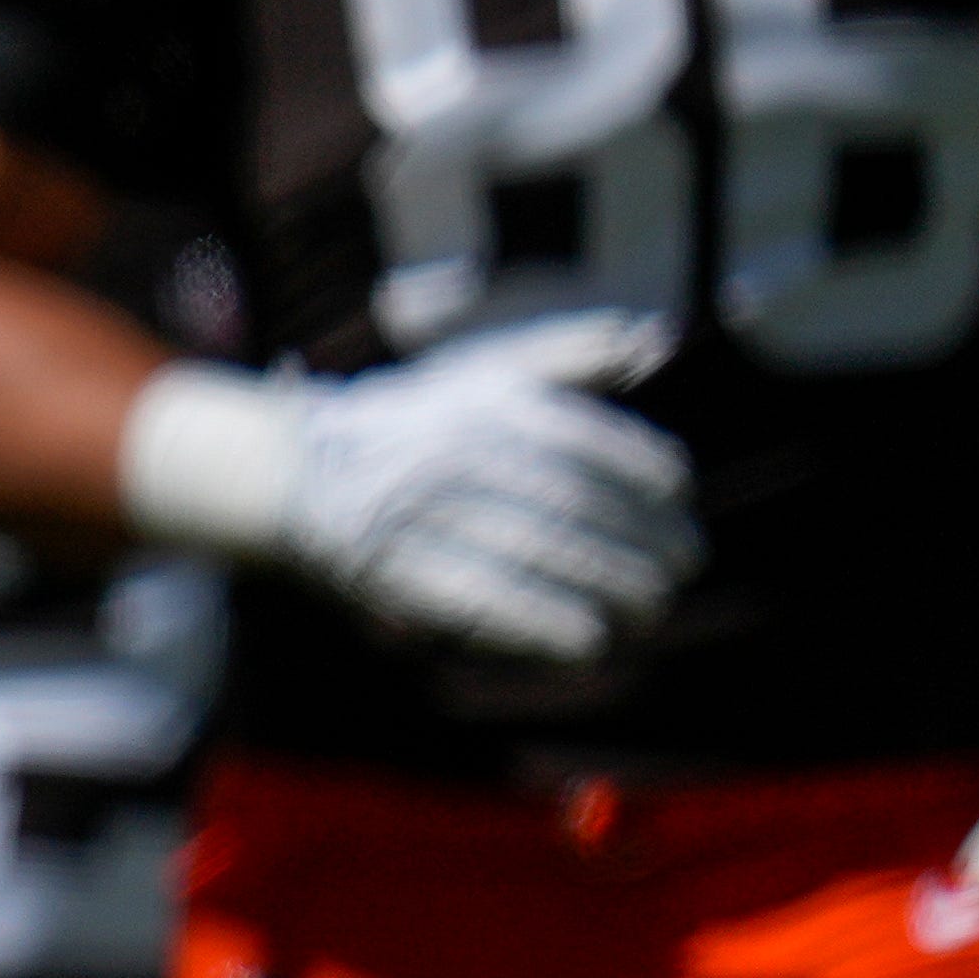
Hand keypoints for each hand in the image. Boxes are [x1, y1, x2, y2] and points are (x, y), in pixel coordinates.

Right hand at [133, 312, 695, 669]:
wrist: (297, 469)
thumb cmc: (416, 422)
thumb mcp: (485, 372)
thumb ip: (570, 355)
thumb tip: (652, 337)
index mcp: (487, 404)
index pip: (591, 442)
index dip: (647, 474)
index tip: (679, 500)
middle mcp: (460, 453)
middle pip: (577, 505)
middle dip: (643, 542)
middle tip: (680, 569)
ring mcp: (429, 513)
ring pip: (543, 554)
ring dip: (610, 588)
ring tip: (650, 609)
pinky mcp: (402, 571)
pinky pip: (489, 601)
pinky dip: (546, 624)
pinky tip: (589, 641)